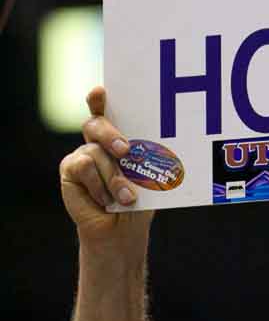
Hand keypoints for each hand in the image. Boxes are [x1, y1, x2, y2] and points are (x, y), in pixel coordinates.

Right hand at [59, 87, 152, 249]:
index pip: (108, 110)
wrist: (121, 230)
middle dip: (110, 133)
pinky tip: (105, 200)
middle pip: (96, 124)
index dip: (101, 99)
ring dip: (114, 177)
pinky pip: (84, 167)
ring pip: (96, 151)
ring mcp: (82, 153)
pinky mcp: (70, 169)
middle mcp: (97, 141)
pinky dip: (99, 185)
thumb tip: (143, 150)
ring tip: (127, 197)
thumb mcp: (146, 178)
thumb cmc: (139, 201)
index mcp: (119, 136)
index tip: (101, 91)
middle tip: (125, 150)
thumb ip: (140, 161)